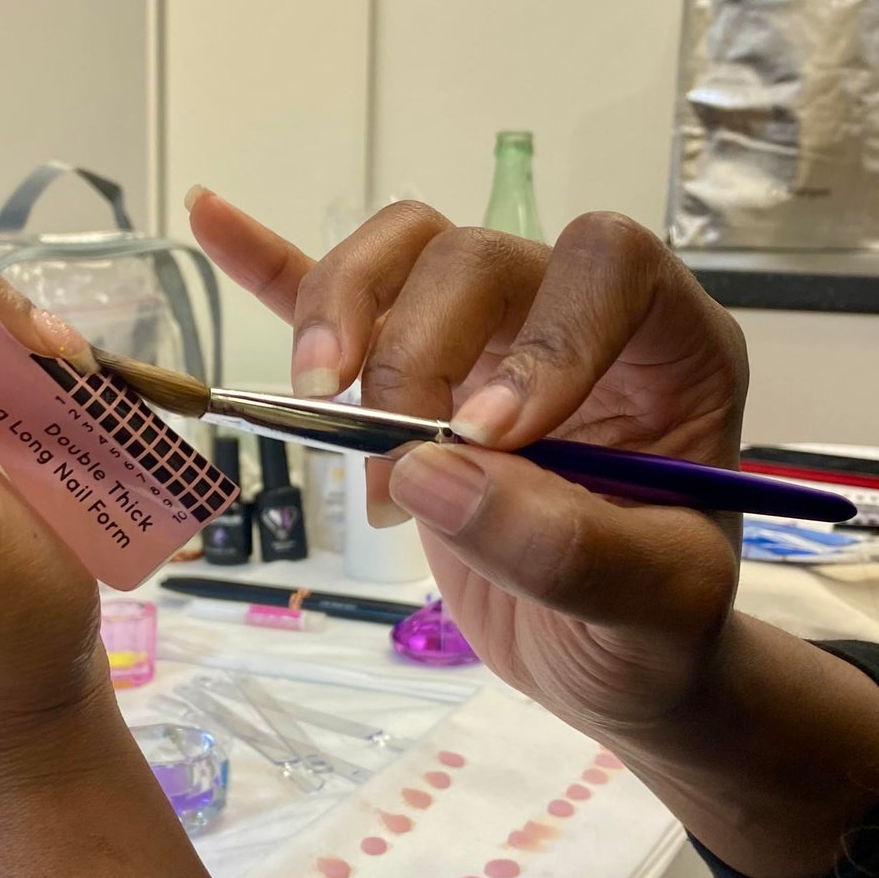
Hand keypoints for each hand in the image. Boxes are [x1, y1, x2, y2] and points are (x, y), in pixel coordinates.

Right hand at [189, 193, 748, 744]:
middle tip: (390, 470)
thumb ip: (564, 544)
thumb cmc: (651, 630)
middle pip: (479, 258)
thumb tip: (433, 468)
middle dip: (416, 350)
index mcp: (667, 351)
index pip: (609, 269)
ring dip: (346, 308)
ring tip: (316, 396)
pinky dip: (275, 265)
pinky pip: (342, 299)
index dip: (546, 333)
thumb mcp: (651, 608)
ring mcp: (486, 336)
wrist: (605, 658)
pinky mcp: (411, 376)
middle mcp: (574, 319)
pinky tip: (212, 219)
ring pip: (409, 252)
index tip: (490, 436)